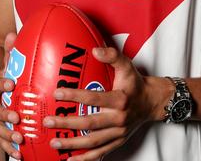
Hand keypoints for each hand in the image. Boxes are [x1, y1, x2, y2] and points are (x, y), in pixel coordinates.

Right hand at [0, 32, 23, 158]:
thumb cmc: (3, 71)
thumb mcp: (6, 60)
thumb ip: (9, 50)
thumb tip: (11, 33)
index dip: (1, 83)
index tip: (10, 82)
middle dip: (4, 114)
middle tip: (16, 117)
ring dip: (6, 133)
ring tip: (19, 137)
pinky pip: (1, 139)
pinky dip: (8, 146)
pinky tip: (19, 153)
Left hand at [42, 47, 158, 159]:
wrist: (153, 102)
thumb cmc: (135, 83)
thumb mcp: (127, 65)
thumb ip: (112, 56)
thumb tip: (94, 50)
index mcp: (120, 100)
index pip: (94, 98)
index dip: (74, 96)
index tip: (56, 93)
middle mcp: (119, 119)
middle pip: (89, 124)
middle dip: (67, 123)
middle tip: (48, 121)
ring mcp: (118, 133)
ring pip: (93, 142)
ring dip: (73, 144)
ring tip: (54, 142)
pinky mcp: (118, 142)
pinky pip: (101, 153)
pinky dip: (86, 159)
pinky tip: (70, 160)